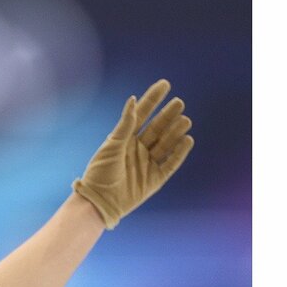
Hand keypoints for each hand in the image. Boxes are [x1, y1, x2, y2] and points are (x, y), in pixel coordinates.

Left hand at [72, 79, 194, 229]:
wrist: (99, 202)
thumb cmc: (100, 173)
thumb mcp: (112, 146)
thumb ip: (125, 125)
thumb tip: (133, 100)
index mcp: (125, 139)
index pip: (142, 114)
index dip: (153, 99)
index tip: (165, 84)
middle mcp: (138, 149)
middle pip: (157, 127)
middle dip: (168, 115)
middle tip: (179, 103)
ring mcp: (147, 163)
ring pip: (166, 143)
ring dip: (175, 131)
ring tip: (185, 120)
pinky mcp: (155, 179)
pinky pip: (171, 163)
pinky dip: (179, 152)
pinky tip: (187, 140)